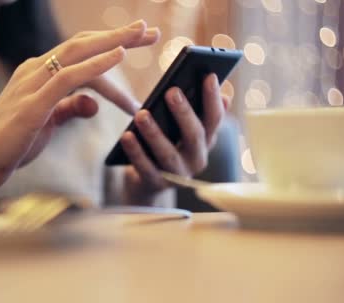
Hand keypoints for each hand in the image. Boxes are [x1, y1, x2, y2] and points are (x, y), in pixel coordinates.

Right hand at [0, 20, 159, 196]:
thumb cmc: (11, 144)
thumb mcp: (48, 123)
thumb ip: (69, 109)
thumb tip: (93, 103)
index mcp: (37, 73)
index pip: (78, 51)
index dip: (108, 43)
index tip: (138, 40)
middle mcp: (34, 70)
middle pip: (81, 44)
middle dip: (117, 35)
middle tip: (150, 31)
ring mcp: (30, 84)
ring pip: (76, 52)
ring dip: (112, 42)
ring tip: (142, 37)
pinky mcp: (31, 104)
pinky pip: (67, 77)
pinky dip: (94, 64)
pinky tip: (117, 57)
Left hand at [120, 73, 230, 204]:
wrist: (148, 180)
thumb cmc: (166, 141)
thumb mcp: (181, 126)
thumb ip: (195, 109)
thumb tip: (217, 89)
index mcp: (206, 140)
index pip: (215, 118)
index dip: (213, 98)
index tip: (209, 76)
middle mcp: (197, 159)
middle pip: (194, 136)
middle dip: (184, 113)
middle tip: (172, 91)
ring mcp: (178, 174)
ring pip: (168, 153)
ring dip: (155, 133)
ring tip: (141, 114)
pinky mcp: (156, 184)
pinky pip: (145, 168)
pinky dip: (136, 152)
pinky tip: (126, 136)